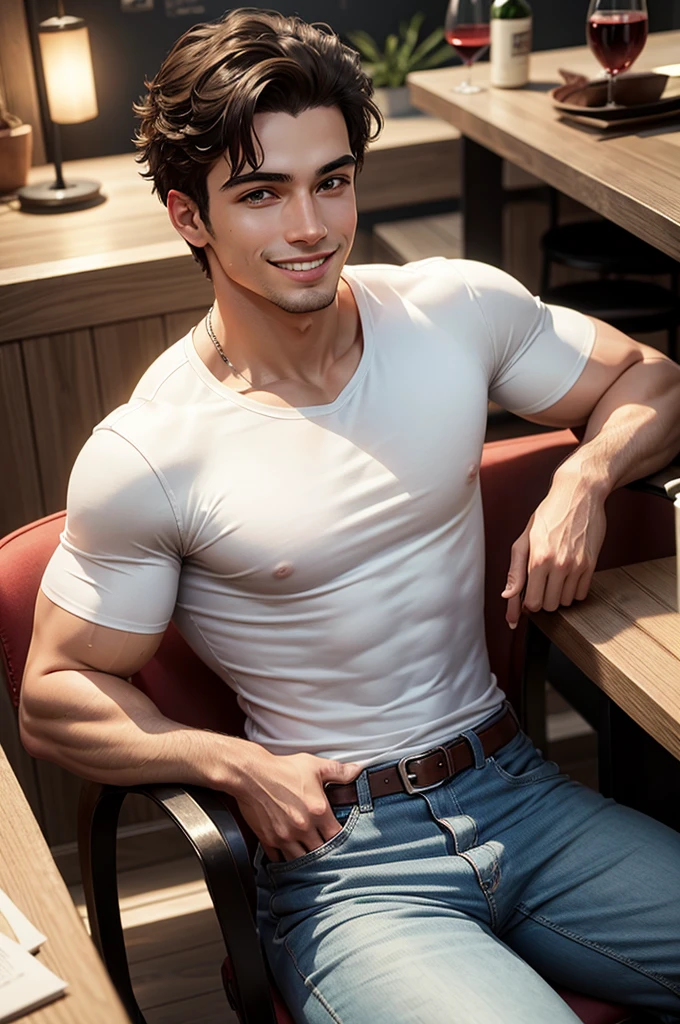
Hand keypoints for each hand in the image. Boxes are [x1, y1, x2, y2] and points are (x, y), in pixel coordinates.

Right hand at [235, 748, 360, 861]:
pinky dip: (284, 859)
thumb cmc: (282, 769)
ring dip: (306, 858)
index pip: (337, 836)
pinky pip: (279, 860)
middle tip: (325, 849)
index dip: (341, 839)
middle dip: (324, 851)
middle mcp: (303, 828)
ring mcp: (285, 836)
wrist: (251, 774)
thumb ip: (339, 771)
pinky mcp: (269, 840)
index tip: (339, 838)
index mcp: (318, 811)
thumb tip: (357, 771)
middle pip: (320, 852)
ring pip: (301, 860)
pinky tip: (288, 853)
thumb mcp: (314, 766)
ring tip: (309, 854)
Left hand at [501, 471, 607, 627]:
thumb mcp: (524, 539)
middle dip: (541, 600)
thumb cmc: (548, 514)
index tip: (522, 610)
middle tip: (539, 586)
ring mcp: (577, 566)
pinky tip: (567, 576)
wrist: (579, 494)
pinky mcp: (592, 564)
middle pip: (549, 606)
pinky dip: (573, 590)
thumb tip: (507, 596)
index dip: (524, 608)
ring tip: (553, 577)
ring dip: (558, 595)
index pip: (531, 602)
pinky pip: (581, 594)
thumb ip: (515, 571)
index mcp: (537, 559)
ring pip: (566, 602)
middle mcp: (558, 565)